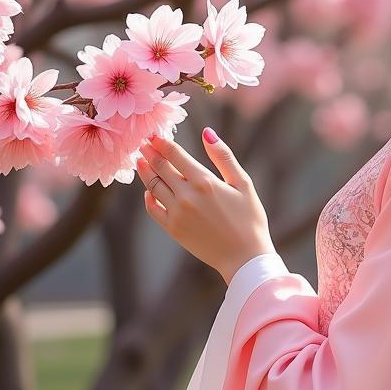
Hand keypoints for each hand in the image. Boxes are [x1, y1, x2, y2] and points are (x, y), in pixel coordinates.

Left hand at [136, 127, 273, 283]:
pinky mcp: (173, 229)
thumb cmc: (249, 218)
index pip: (175, 155)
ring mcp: (177, 213)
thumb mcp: (243, 183)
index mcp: (205, 182)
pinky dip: (148, 198)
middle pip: (160, 168)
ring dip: (145, 172)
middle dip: (150, 153)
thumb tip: (207, 132)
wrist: (244, 257)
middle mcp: (187, 196)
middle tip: (142, 144)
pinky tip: (148, 191)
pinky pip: (153, 209)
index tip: (153, 134)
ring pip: (153, 186)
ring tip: (141, 162)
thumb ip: (224, 156)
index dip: (162, 143)